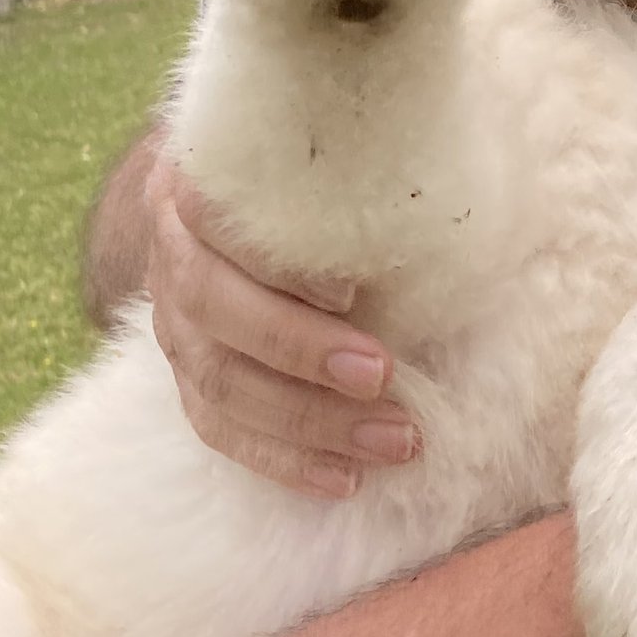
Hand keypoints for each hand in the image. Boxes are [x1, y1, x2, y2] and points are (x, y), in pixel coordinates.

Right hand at [145, 159, 420, 497]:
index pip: (215, 213)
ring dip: (307, 422)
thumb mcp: (342, 156)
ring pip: (220, 382)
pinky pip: (220, 430)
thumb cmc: (315, 176)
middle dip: (301, 349)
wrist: (235, 204)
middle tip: (383, 377)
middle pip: (216, 307)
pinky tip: (343, 479)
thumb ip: (377, 173)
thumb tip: (464, 198)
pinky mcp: (185, 378)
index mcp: (200, 177)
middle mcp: (175, 251)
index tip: (352, 289)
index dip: (277, 256)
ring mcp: (172, 321)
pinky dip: (282, 459)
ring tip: (392, 443)